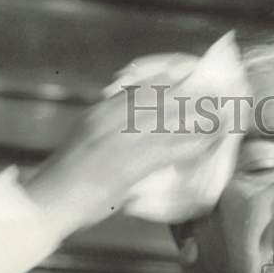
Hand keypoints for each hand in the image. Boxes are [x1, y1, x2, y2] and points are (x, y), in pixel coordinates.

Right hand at [22, 53, 228, 238]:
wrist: (48, 201)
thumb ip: (110, 130)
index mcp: (102, 111)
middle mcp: (112, 117)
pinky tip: (210, 142)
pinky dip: (194, 143)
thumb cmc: (66, 181)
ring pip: (170, 118)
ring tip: (225, 114)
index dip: (172, 77)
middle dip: (193, 92)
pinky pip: (171, 148)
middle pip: (162, 95)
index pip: (142, 83)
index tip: (194, 72)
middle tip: (221, 92)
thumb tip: (135, 127)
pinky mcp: (130, 162)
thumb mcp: (88, 142)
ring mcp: (121, 138)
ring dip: (200, 115)